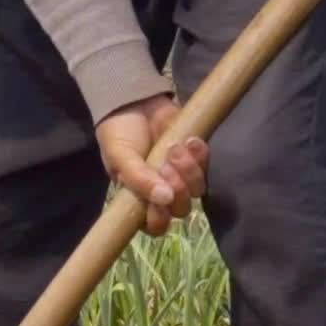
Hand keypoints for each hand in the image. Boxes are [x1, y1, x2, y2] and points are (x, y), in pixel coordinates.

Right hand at [97, 95, 207, 234]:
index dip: (160, 217)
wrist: (133, 100)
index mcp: (139, 199)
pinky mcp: (195, 157)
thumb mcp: (120, 157)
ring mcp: (181, 175)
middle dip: (177, 189)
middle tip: (165, 165)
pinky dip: (200, 155)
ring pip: (196, 189)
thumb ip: (138, 179)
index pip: (155, 225)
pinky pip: (207, 166)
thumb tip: (164, 198)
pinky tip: (190, 140)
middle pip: (180, 209)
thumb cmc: (119, 133)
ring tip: (175, 147)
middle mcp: (162, 192)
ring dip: (189, 171)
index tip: (157, 200)